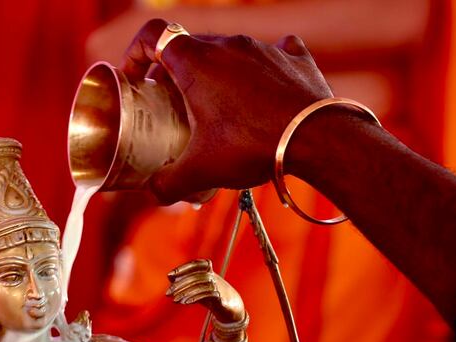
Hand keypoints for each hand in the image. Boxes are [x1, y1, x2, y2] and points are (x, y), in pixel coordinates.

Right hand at [120, 19, 332, 200]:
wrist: (319, 139)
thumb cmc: (254, 146)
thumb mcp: (201, 171)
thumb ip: (168, 183)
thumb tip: (154, 191)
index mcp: (196, 62)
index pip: (152, 36)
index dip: (135, 54)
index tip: (136, 80)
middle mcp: (229, 45)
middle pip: (189, 47)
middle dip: (175, 73)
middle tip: (174, 106)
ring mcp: (264, 48)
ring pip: (229, 52)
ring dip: (217, 75)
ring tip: (220, 109)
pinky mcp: (294, 58)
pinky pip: (272, 54)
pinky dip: (261, 71)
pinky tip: (263, 92)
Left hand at [167, 259, 244, 322]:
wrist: (229, 307)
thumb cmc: (209, 294)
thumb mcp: (196, 286)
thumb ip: (184, 281)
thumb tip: (170, 276)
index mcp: (208, 270)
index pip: (196, 264)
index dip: (183, 268)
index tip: (170, 275)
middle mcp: (213, 276)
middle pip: (195, 276)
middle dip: (180, 285)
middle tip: (168, 293)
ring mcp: (218, 286)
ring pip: (200, 286)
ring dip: (185, 292)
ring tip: (174, 300)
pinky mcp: (220, 297)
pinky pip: (207, 295)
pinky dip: (195, 297)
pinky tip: (185, 302)